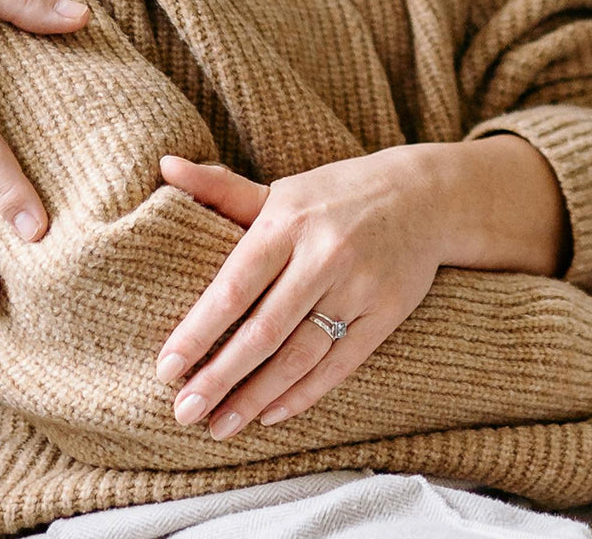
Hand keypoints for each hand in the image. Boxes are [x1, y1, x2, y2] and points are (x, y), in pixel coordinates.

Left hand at [156, 150, 445, 438]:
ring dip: (257, 396)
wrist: (425, 196)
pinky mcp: (387, 313)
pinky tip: (271, 415)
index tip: (166, 369)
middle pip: (264, 331)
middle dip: (220, 377)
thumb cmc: (336, 196)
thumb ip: (222, 189)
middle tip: (184, 412)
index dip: (199, 331)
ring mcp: (359, 287)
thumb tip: (166, 165)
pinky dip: (304, 394)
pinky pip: (341, 364)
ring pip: (301, 355)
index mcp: (287, 223)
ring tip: (221, 426)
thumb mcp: (282, 190)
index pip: (234, 287)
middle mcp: (323, 256)